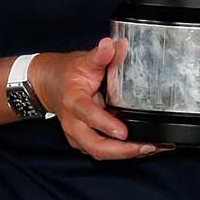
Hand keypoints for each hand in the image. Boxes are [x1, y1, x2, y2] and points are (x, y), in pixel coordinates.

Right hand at [37, 38, 161, 160]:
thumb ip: (100, 56)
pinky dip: (120, 153)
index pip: (89, 115)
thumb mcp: (83, 61)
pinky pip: (101, 151)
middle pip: (95, 146)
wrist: (48, 85)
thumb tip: (113, 45)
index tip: (124, 132)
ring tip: (150, 148)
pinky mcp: (83, 141)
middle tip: (146, 147)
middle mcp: (73, 123)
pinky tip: (141, 147)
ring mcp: (77, 135)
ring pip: (98, 152)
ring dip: (124, 154)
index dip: (106, 125)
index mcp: (73, 102)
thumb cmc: (67, 73)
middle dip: (121, 151)